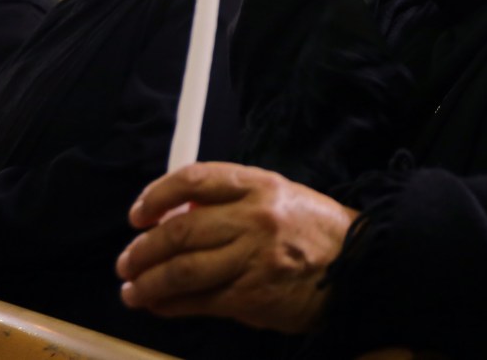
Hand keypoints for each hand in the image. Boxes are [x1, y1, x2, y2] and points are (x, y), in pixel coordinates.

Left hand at [116, 162, 356, 332]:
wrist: (361, 264)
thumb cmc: (315, 230)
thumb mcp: (278, 196)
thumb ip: (231, 201)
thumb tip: (177, 215)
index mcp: (258, 184)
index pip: (193, 179)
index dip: (156, 195)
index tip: (137, 214)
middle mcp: (254, 218)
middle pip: (180, 231)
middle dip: (143, 249)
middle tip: (126, 261)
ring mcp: (253, 259)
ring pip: (183, 271)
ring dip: (148, 282)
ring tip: (132, 289)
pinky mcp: (254, 297)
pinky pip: (200, 302)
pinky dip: (172, 306)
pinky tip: (158, 305)